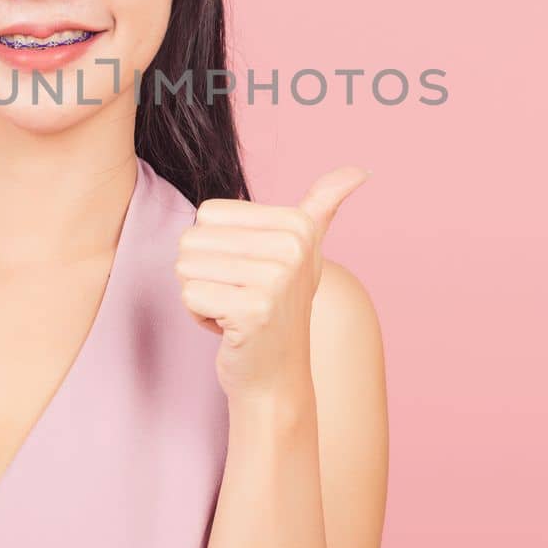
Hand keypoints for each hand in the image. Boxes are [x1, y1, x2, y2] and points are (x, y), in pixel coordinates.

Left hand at [174, 165, 371, 403]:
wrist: (277, 378)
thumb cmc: (279, 308)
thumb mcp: (305, 250)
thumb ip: (323, 205)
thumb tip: (360, 169)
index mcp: (298, 225)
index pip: (207, 214)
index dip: (216, 247)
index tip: (247, 272)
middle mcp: (292, 247)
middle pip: (192, 240)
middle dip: (204, 273)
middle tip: (239, 296)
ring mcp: (275, 280)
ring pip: (186, 267)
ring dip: (201, 295)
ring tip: (235, 310)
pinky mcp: (253, 311)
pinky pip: (189, 296)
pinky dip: (200, 317)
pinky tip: (230, 329)